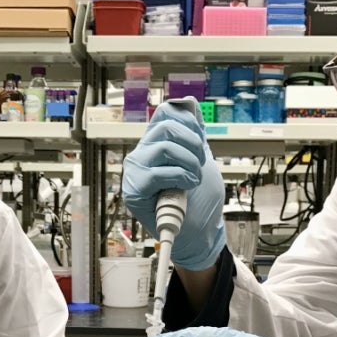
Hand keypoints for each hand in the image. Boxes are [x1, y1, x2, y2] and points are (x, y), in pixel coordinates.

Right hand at [121, 97, 226, 270]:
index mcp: (156, 143)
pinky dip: (181, 178)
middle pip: (167, 126)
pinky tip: (186, 188)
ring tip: (194, 179)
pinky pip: (159, 173)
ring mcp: (136, 172)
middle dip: (193, 144)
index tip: (201, 142)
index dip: (189, 123)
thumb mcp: (202, 159)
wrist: (199, 232)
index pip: (166, 114)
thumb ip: (195, 133)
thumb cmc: (198, 201)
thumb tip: (189, 104)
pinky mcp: (134, 191)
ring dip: (190, 164)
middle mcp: (143, 154)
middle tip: (200, 164)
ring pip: (165, 147)